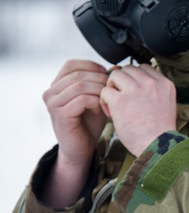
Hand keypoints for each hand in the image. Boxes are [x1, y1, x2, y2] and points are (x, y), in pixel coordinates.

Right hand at [40, 60, 110, 206]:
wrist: (81, 148)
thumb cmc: (89, 122)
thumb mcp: (93, 97)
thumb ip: (97, 82)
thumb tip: (114, 67)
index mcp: (56, 85)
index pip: (71, 64)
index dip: (91, 66)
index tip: (107, 74)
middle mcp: (50, 92)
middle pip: (78, 74)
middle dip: (100, 80)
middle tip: (112, 90)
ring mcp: (53, 103)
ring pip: (81, 85)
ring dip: (99, 91)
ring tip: (107, 101)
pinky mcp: (60, 115)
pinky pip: (82, 99)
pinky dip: (96, 102)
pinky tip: (101, 110)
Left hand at [100, 64, 176, 154]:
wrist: (158, 146)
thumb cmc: (159, 130)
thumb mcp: (166, 103)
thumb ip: (154, 90)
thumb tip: (133, 80)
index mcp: (164, 84)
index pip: (144, 67)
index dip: (134, 77)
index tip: (132, 90)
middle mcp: (151, 83)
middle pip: (128, 69)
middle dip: (121, 82)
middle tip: (121, 98)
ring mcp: (135, 90)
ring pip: (115, 75)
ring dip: (112, 88)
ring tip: (115, 104)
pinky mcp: (120, 100)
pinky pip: (105, 91)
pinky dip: (104, 101)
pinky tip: (111, 113)